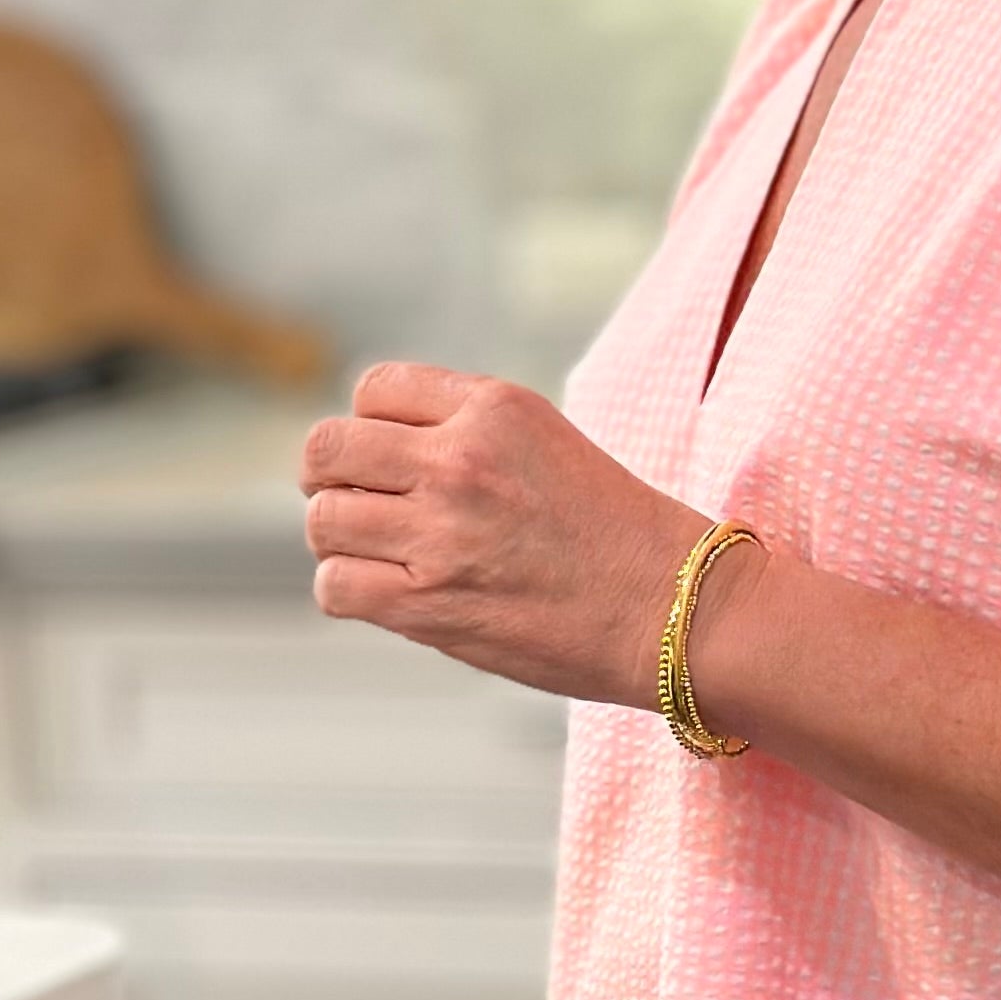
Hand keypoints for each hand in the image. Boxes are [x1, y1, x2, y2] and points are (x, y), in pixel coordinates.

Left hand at [299, 361, 710, 707]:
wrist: (678, 610)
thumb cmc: (622, 538)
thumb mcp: (548, 444)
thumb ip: (468, 435)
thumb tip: (378, 456)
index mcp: (494, 407)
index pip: (373, 388)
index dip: (371, 428)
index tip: (391, 463)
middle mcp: (459, 459)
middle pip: (327, 448)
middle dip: (332, 480)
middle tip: (363, 509)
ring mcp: (440, 531)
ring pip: (323, 520)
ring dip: (341, 542)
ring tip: (384, 559)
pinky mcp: (428, 602)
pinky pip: (335, 586)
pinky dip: (349, 593)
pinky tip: (389, 596)